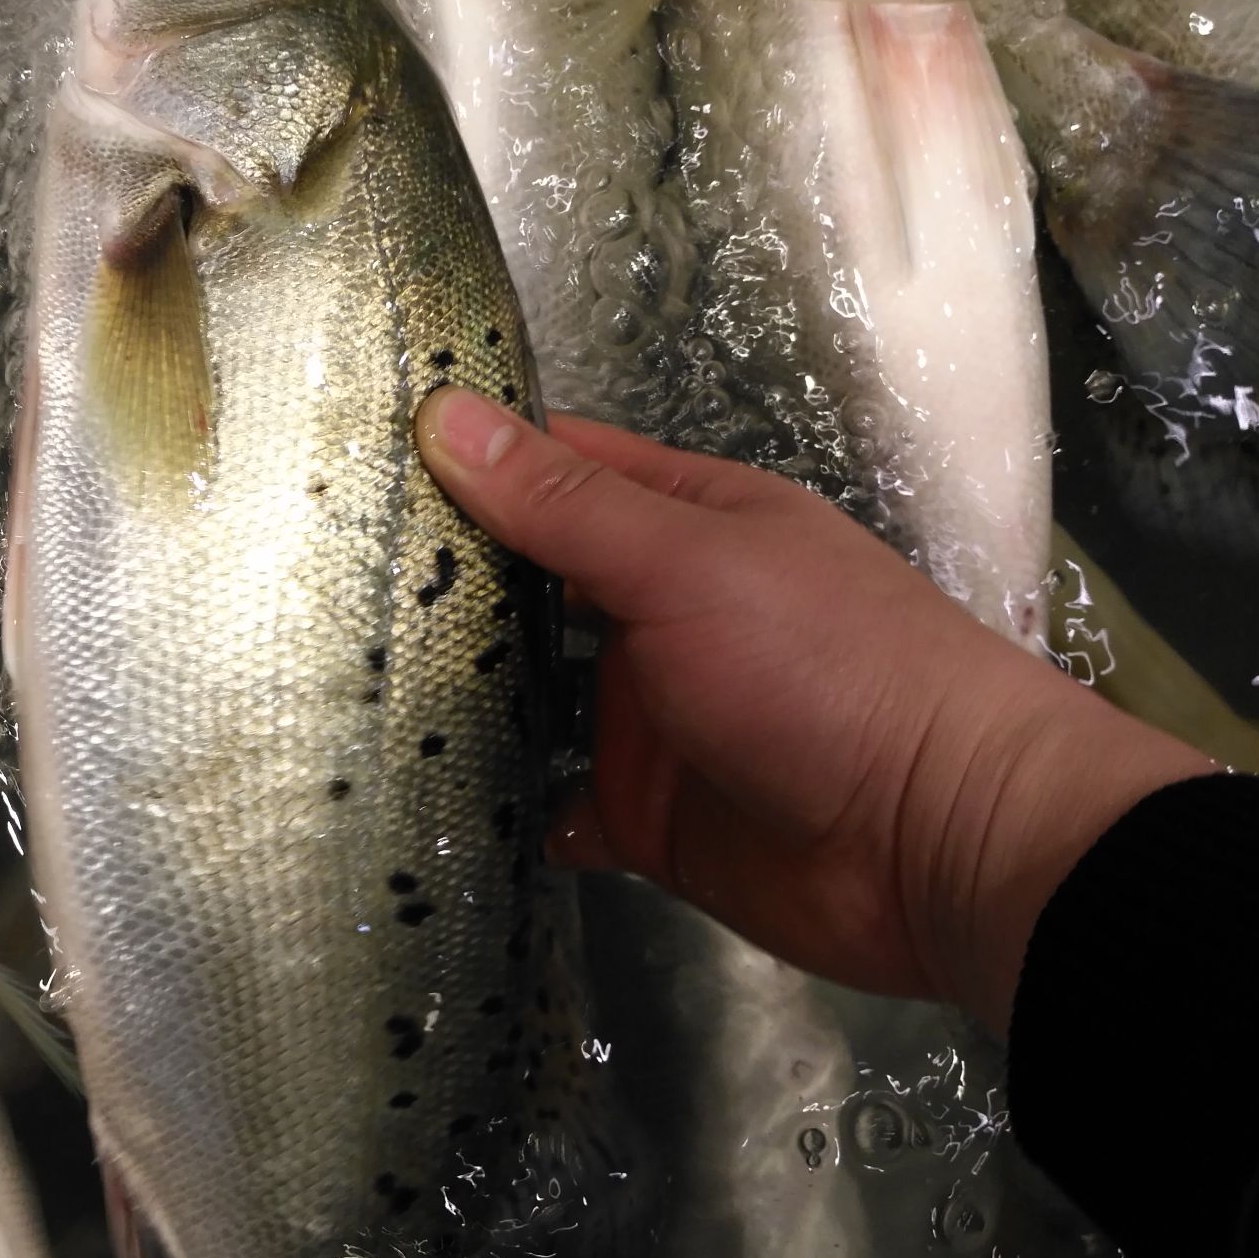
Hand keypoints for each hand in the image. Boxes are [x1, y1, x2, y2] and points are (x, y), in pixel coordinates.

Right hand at [416, 389, 1207, 1036]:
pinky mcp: (649, 817)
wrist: (942, 843)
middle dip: (447, 589)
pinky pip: (558, 807)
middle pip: (532, 588)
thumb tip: (447, 415)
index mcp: (686, 526)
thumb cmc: (832, 670)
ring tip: (342, 693)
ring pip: (533, 700)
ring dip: (465, 700)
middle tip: (316, 588)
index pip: (559, 471)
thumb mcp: (688, 564)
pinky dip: (510, 806)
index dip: (469, 461)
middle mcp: (661, 614)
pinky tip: (431, 799)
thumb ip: (565, 505)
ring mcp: (653, 719)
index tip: (354, 461)